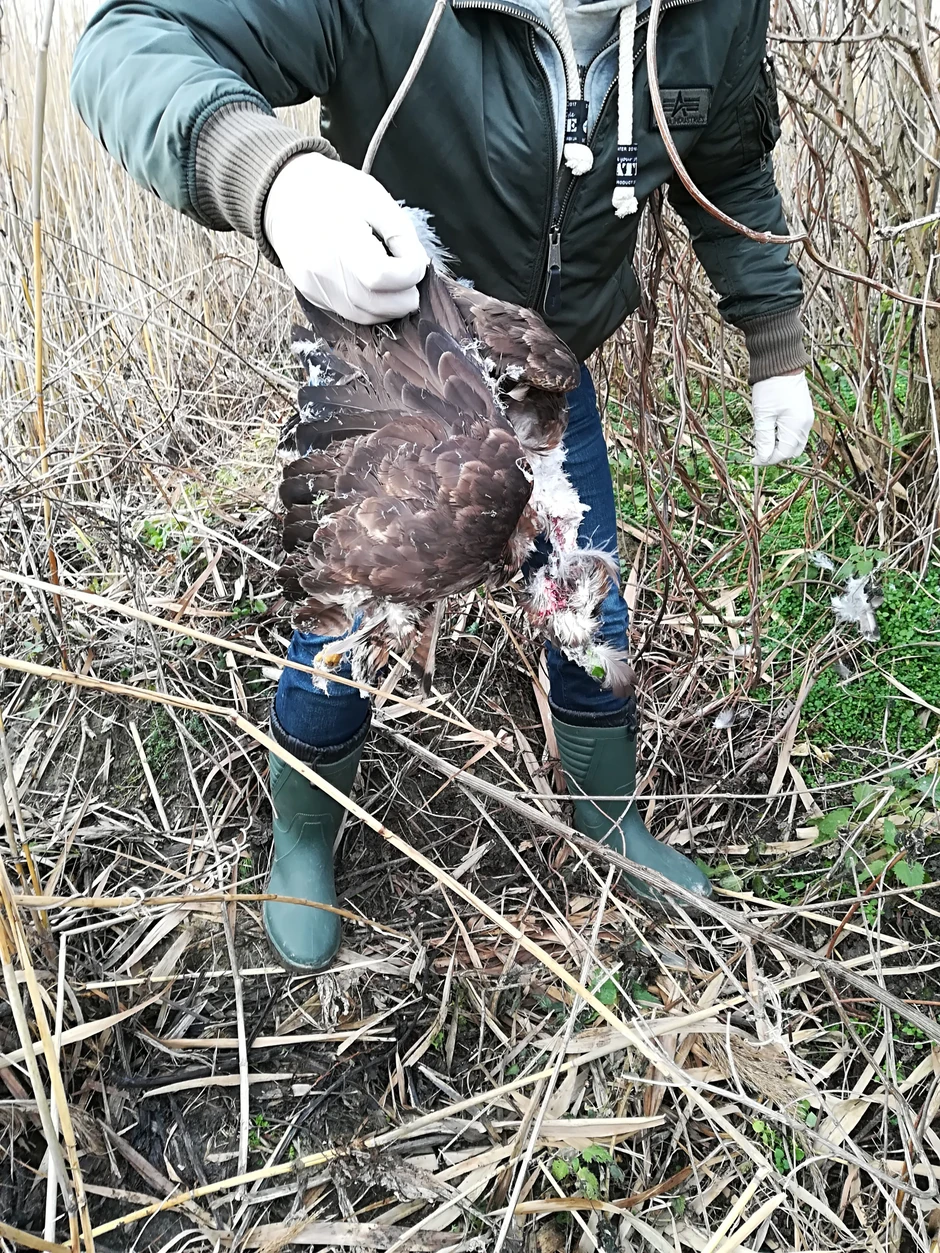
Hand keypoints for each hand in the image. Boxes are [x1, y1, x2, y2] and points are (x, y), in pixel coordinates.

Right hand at [263, 153, 427, 323]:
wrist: (285, 196)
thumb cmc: (333, 191)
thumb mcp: (375, 198)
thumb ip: (401, 235)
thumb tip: (418, 269)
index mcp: (340, 236)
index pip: (382, 276)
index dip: (408, 274)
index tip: (413, 260)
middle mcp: (322, 268)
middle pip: (376, 304)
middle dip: (404, 297)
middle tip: (410, 278)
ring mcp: (314, 286)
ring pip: (364, 317)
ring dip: (389, 308)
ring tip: (395, 283)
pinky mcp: (312, 297)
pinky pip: (348, 314)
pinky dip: (369, 308)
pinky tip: (373, 287)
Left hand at [751, 372, 813, 465]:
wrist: (781, 363)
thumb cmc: (770, 388)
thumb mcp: (763, 414)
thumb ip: (764, 438)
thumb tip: (763, 458)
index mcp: (796, 426)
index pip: (783, 453)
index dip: (768, 459)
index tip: (753, 460)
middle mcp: (806, 424)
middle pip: (792, 451)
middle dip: (776, 455)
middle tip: (759, 453)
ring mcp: (807, 417)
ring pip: (795, 442)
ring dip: (781, 447)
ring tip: (764, 442)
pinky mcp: (804, 412)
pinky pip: (796, 432)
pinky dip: (785, 437)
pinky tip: (772, 432)